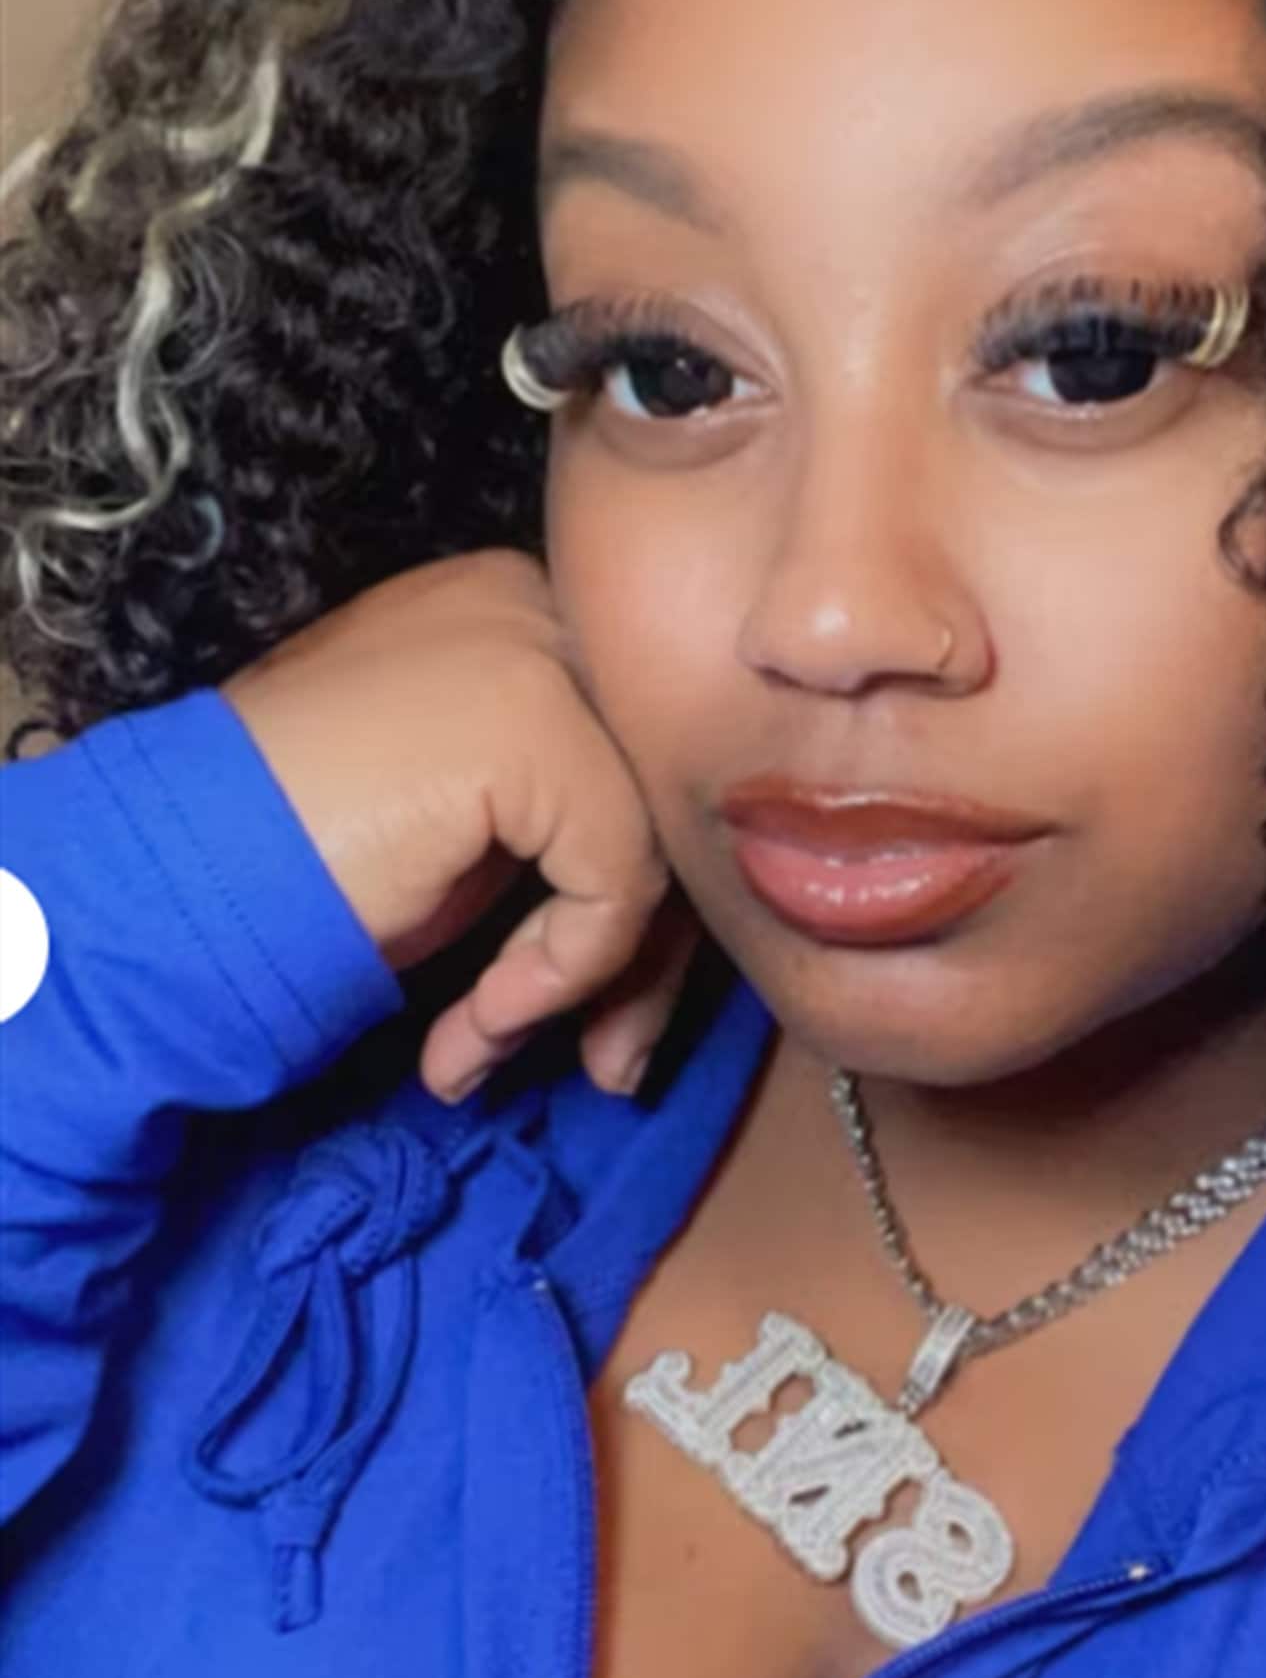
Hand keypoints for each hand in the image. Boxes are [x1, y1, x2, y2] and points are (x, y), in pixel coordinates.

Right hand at [219, 548, 698, 1104]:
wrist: (172, 870)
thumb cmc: (308, 855)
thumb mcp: (479, 841)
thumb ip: (583, 844)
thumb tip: (681, 938)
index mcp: (531, 617)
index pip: (648, 771)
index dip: (637, 915)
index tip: (601, 1020)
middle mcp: (547, 610)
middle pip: (669, 808)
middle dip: (644, 965)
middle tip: (608, 1068)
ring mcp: (543, 652)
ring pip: (658, 852)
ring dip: (590, 988)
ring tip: (492, 1049)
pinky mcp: (537, 720)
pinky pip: (618, 885)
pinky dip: (560, 976)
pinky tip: (478, 1023)